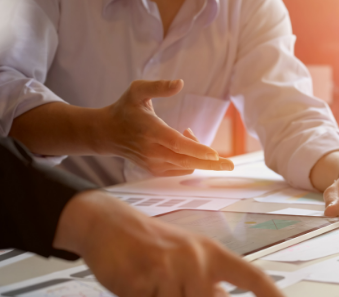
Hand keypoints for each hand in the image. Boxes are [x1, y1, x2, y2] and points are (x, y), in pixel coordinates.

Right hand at [54, 191, 297, 296]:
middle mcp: (195, 259)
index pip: (253, 278)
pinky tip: (137, 293)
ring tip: (152, 291)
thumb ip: (210, 281)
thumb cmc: (154, 245)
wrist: (110, 223)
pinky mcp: (140, 280)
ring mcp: (167, 269)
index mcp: (213, 252)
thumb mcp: (191, 254)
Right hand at [97, 79, 233, 175]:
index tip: (214, 154)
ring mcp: (154, 164)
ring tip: (190, 132)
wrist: (107, 133)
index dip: (197, 149)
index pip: (177, 144)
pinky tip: (185, 141)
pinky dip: (191, 159)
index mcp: (150, 131)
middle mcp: (152, 151)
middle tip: (231, 165)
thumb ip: (158, 87)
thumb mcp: (137, 90)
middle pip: (187, 161)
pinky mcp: (156, 171)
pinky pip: (182, 169)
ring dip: (199, 154)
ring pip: (186, 166)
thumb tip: (180, 83)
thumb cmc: (125, 109)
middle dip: (211, 163)